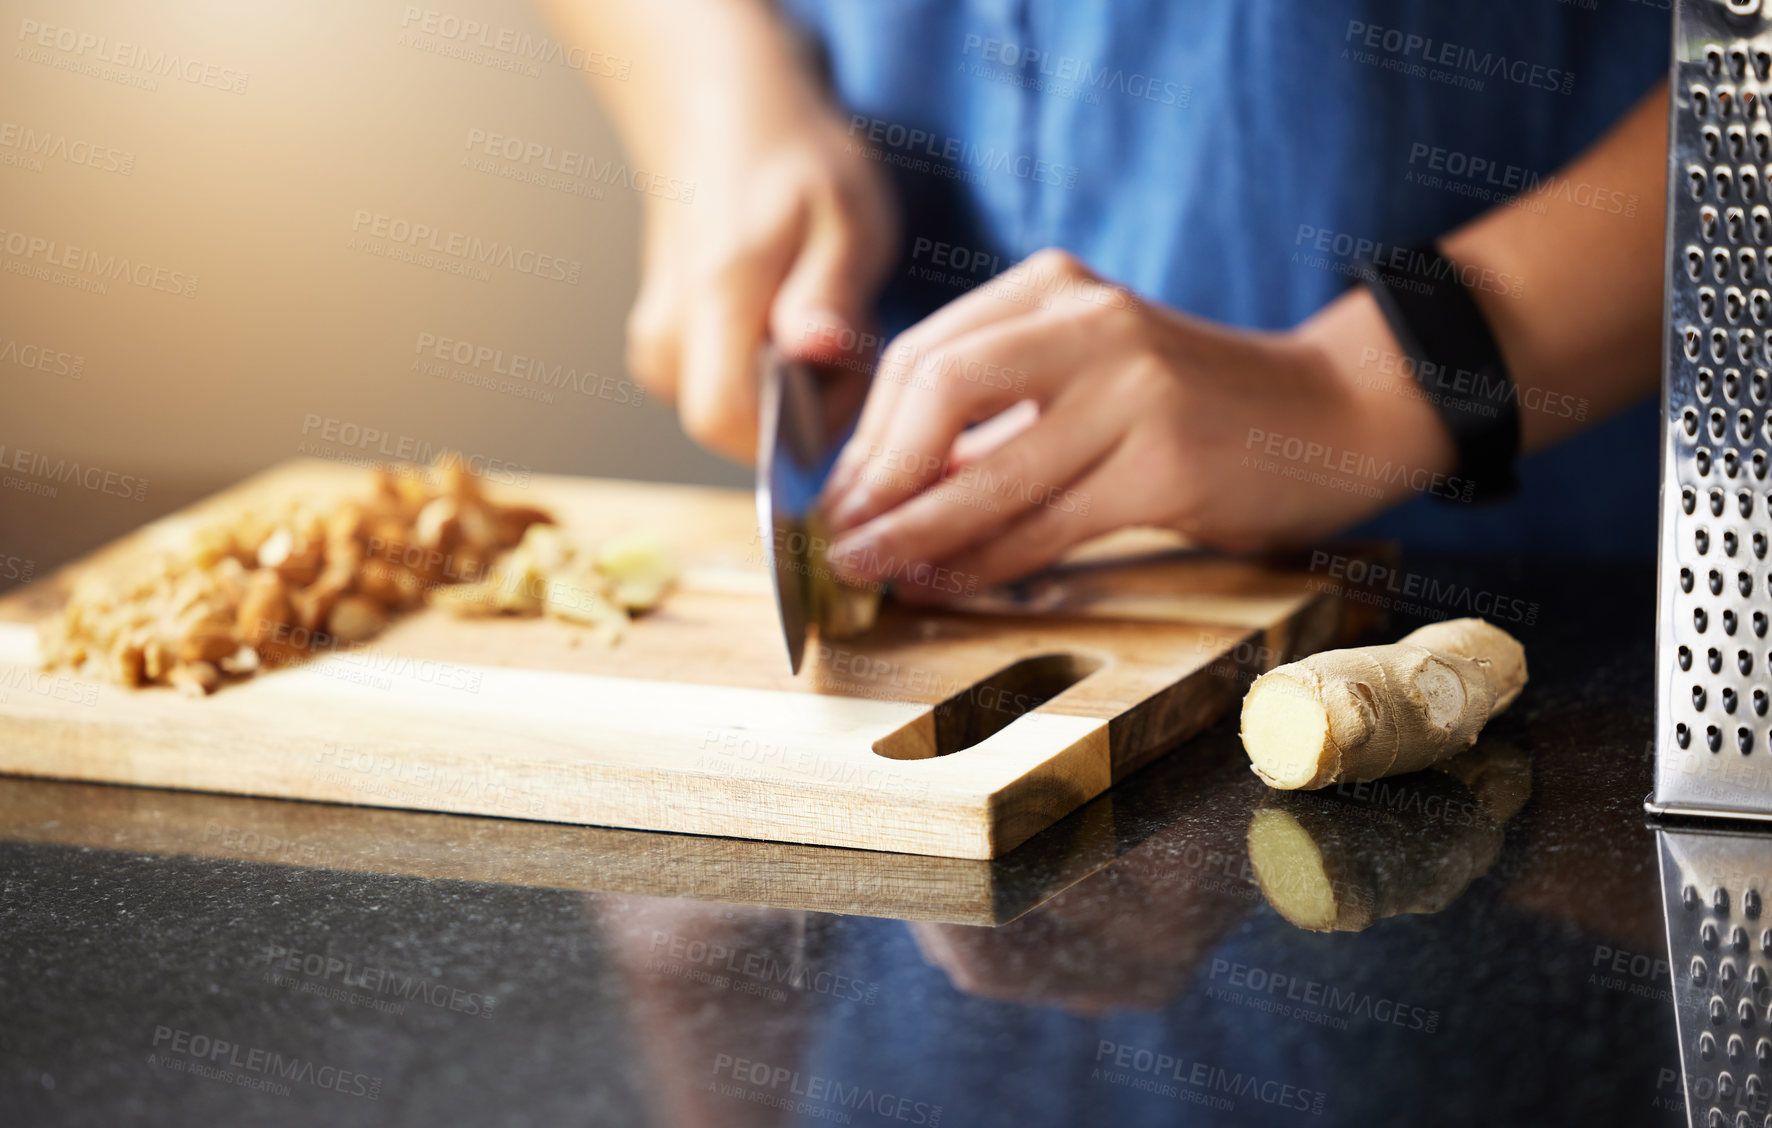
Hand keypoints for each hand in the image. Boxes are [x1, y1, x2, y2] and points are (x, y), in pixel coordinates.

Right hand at [624, 53, 897, 459]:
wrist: (726, 122)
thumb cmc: (797, 165)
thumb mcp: (845, 216)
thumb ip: (829, 291)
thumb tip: (814, 352)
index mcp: (712, 299)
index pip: (729, 421)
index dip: (799, 425)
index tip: (845, 368)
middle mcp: (666, 336)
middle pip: (736, 431)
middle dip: (806, 411)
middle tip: (845, 335)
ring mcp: (656, 350)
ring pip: (733, 419)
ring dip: (791, 394)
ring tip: (821, 322)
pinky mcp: (663, 356)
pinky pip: (724, 399)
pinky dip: (768, 381)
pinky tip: (792, 329)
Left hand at [817, 249, 1454, 593]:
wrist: (1335, 411)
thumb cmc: (1194, 406)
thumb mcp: (1090, 373)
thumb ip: (998, 413)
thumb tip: (884, 495)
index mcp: (1057, 290)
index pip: (925, 356)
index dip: (865, 437)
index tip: (833, 500)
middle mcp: (1091, 323)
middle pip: (937, 391)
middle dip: (874, 479)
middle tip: (836, 543)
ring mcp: (1133, 389)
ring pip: (989, 471)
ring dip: (913, 534)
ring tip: (866, 575)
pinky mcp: (1166, 463)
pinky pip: (1046, 525)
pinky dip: (984, 563)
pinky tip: (946, 585)